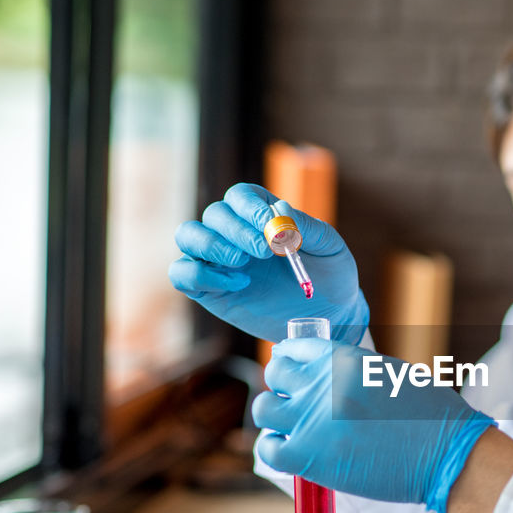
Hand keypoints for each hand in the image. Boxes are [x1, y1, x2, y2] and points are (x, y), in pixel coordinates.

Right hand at [169, 182, 368, 343]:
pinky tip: (237, 284)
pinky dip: (199, 274)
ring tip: (243, 265)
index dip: (248, 207)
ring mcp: (218, 260)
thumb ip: (307, 227)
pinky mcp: (209, 289)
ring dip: (211, 245)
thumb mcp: (329, 248)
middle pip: (213, 214)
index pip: (239, 195)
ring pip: (187, 235)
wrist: (330, 316)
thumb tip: (280, 208)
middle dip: (235, 230)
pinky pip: (182, 273)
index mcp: (261, 215)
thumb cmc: (330, 276)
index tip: (268, 226)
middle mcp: (234, 233)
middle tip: (264, 252)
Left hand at [252, 338, 495, 512]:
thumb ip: (353, 372)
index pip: (295, 348)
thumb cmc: (431, 416)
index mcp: (343, 357)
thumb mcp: (390, 373)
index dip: (290, 360)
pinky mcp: (306, 455)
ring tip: (293, 428)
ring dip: (275, 416)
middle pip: (275, 374)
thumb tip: (330, 381)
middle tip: (296, 404)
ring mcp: (310, 418)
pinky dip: (274, 448)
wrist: (445, 453)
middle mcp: (321, 382)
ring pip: (265, 408)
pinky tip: (291, 452)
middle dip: (282, 387)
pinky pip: (269, 446)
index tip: (293, 373)